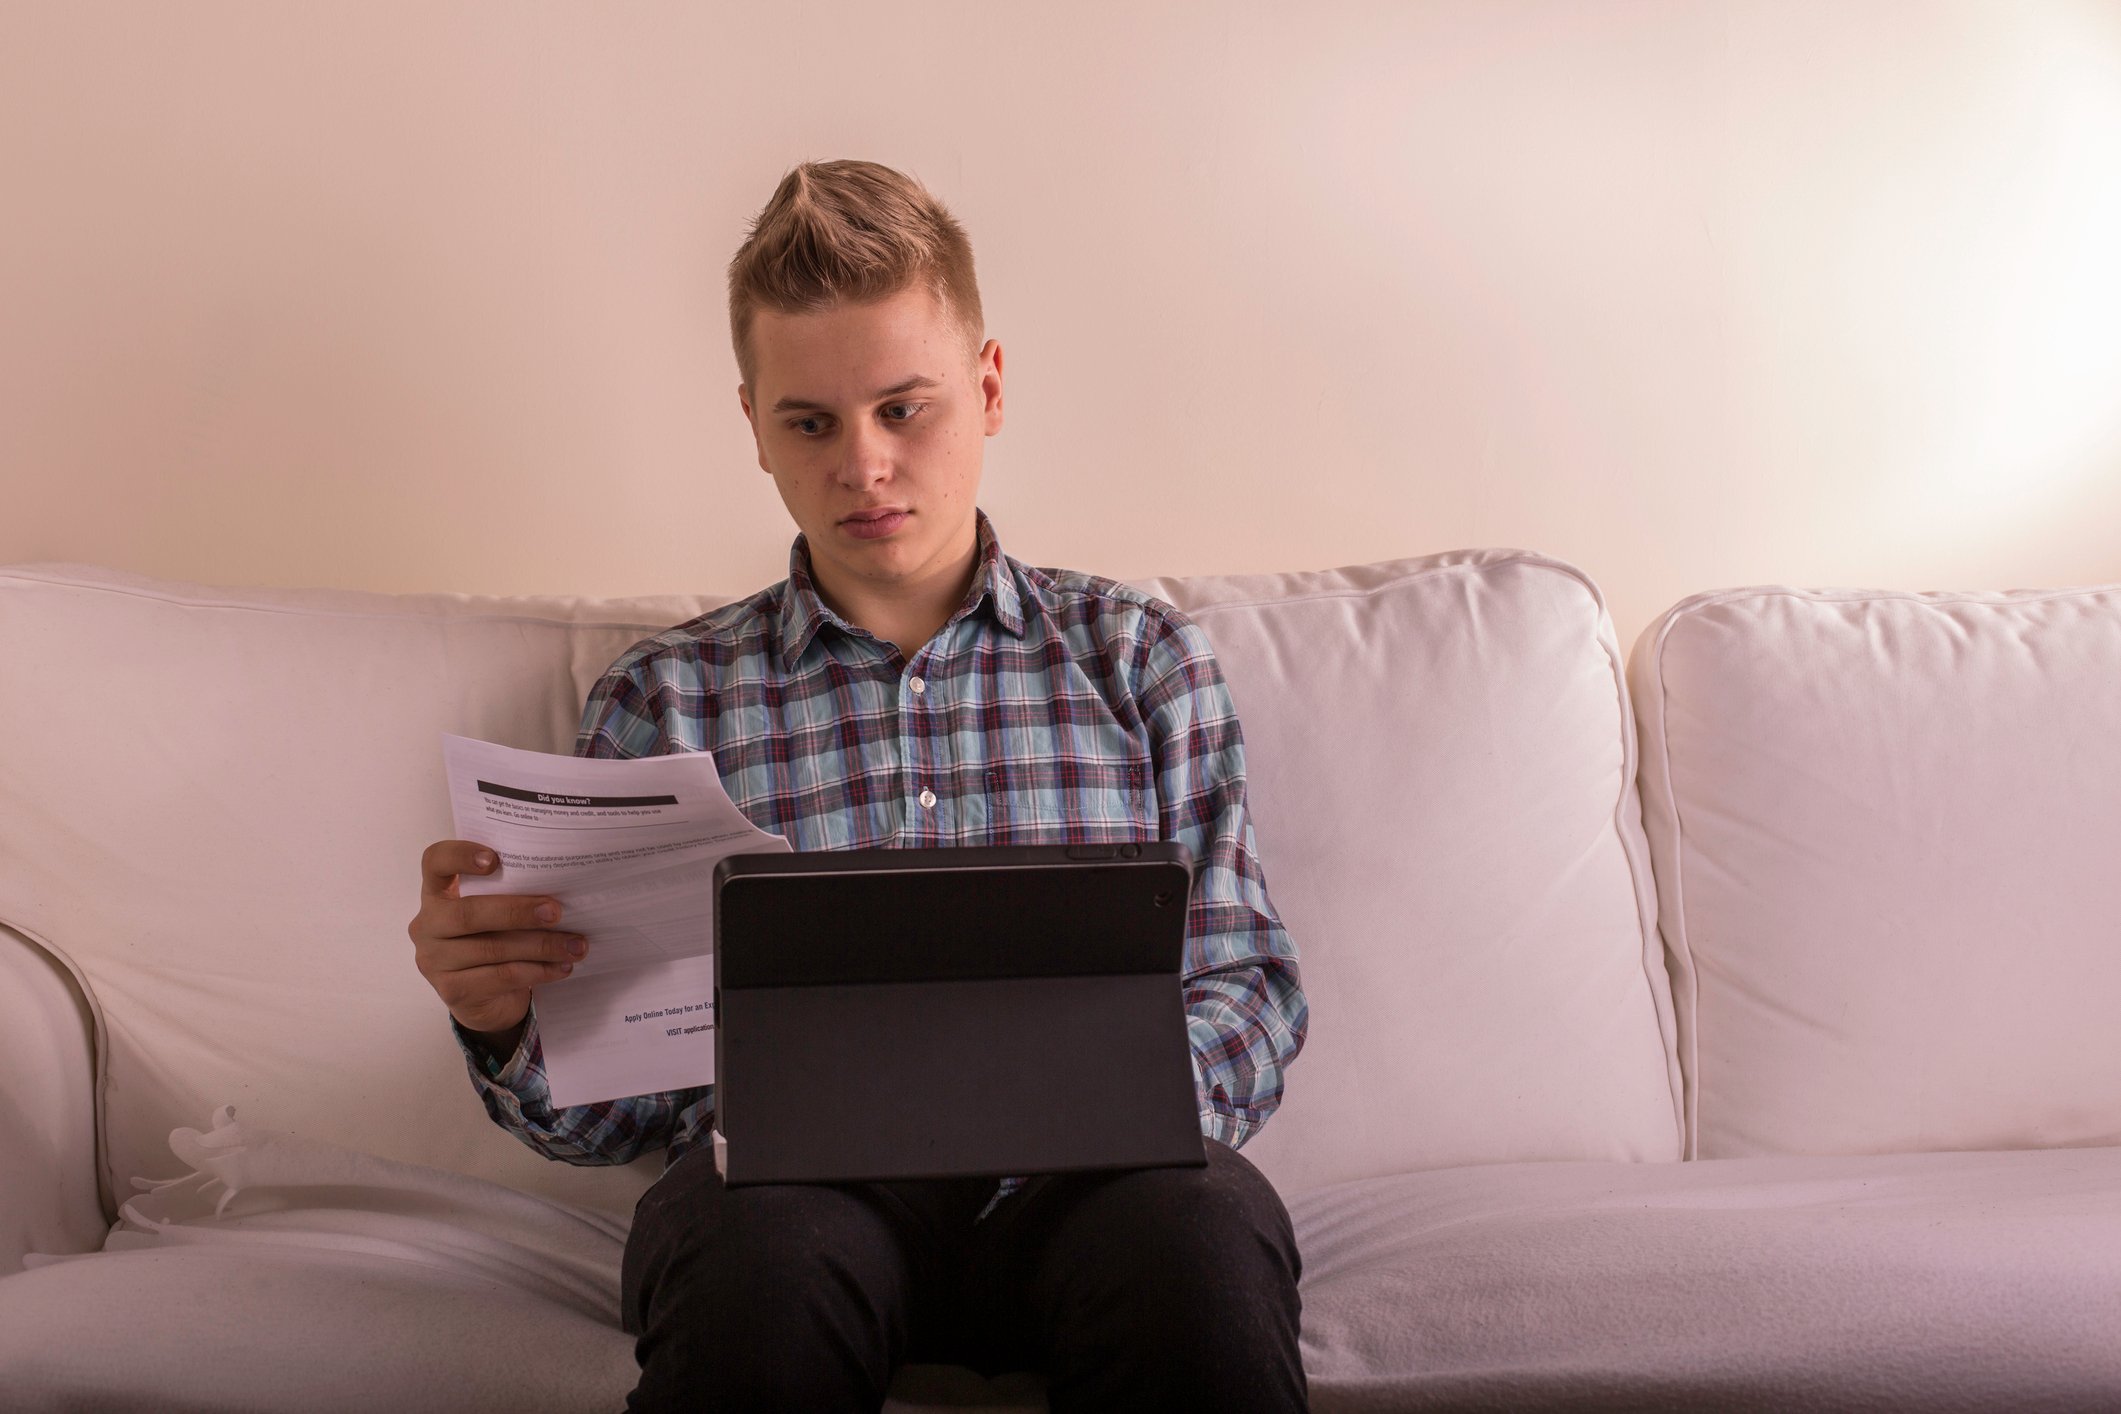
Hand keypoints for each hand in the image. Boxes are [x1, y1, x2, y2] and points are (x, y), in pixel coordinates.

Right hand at [409, 839, 587, 1038]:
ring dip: (541, 946)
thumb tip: (562, 888)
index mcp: (437, 894)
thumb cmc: (494, 942)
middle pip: (468, 913)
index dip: (459, 855)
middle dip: (517, 912)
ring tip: (575, 945)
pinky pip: (501, 976)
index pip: (435, 862)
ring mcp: (434, 961)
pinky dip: (538, 971)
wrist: (485, 1001)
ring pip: (491, 949)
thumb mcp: (494, 916)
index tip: (495, 859)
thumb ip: (508, 896)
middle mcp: (427, 925)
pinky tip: (562, 967)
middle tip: (556, 911)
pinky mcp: (452, 990)